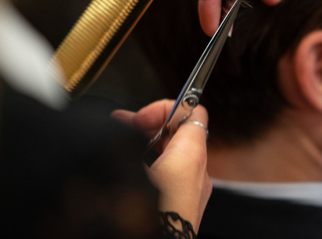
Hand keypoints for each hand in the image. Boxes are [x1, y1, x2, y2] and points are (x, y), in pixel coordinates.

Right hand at [112, 101, 210, 232]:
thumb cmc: (149, 214)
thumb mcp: (130, 166)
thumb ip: (129, 138)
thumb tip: (121, 123)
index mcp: (191, 157)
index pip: (194, 111)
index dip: (166, 107)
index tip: (141, 117)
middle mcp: (200, 173)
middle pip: (183, 131)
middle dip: (153, 125)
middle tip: (125, 125)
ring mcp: (194, 192)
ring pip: (177, 153)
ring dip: (151, 145)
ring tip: (123, 144)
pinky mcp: (186, 207)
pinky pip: (175, 175)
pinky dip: (157, 165)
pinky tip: (133, 169)